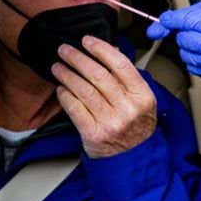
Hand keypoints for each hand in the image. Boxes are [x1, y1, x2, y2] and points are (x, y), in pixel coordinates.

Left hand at [52, 36, 156, 158]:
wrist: (133, 159)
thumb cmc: (136, 128)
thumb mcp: (141, 102)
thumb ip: (127, 79)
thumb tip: (105, 52)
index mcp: (142, 96)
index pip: (120, 64)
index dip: (100, 49)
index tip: (86, 40)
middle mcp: (127, 109)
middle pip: (98, 75)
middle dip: (77, 58)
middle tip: (65, 50)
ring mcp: (110, 122)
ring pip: (83, 90)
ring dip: (67, 75)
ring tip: (57, 67)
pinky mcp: (93, 134)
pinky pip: (75, 108)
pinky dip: (65, 96)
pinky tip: (61, 89)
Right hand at [146, 1, 200, 87]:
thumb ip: (183, 18)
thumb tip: (164, 19)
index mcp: (200, 17)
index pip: (173, 21)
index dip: (162, 26)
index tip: (154, 32)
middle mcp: (199, 33)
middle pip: (181, 40)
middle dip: (198, 44)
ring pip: (187, 56)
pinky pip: (195, 68)